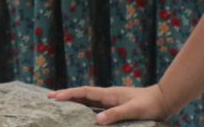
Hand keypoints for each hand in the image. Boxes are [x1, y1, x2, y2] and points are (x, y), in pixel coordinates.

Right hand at [49, 84, 171, 123]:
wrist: (163, 100)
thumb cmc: (149, 105)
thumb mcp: (133, 110)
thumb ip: (115, 114)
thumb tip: (96, 120)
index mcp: (108, 94)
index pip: (84, 92)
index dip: (69, 94)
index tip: (54, 97)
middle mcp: (107, 95)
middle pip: (82, 93)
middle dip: (66, 95)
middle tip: (49, 97)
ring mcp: (111, 99)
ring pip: (87, 98)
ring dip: (73, 99)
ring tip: (60, 102)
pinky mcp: (115, 104)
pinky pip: (95, 103)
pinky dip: (84, 104)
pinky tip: (82, 109)